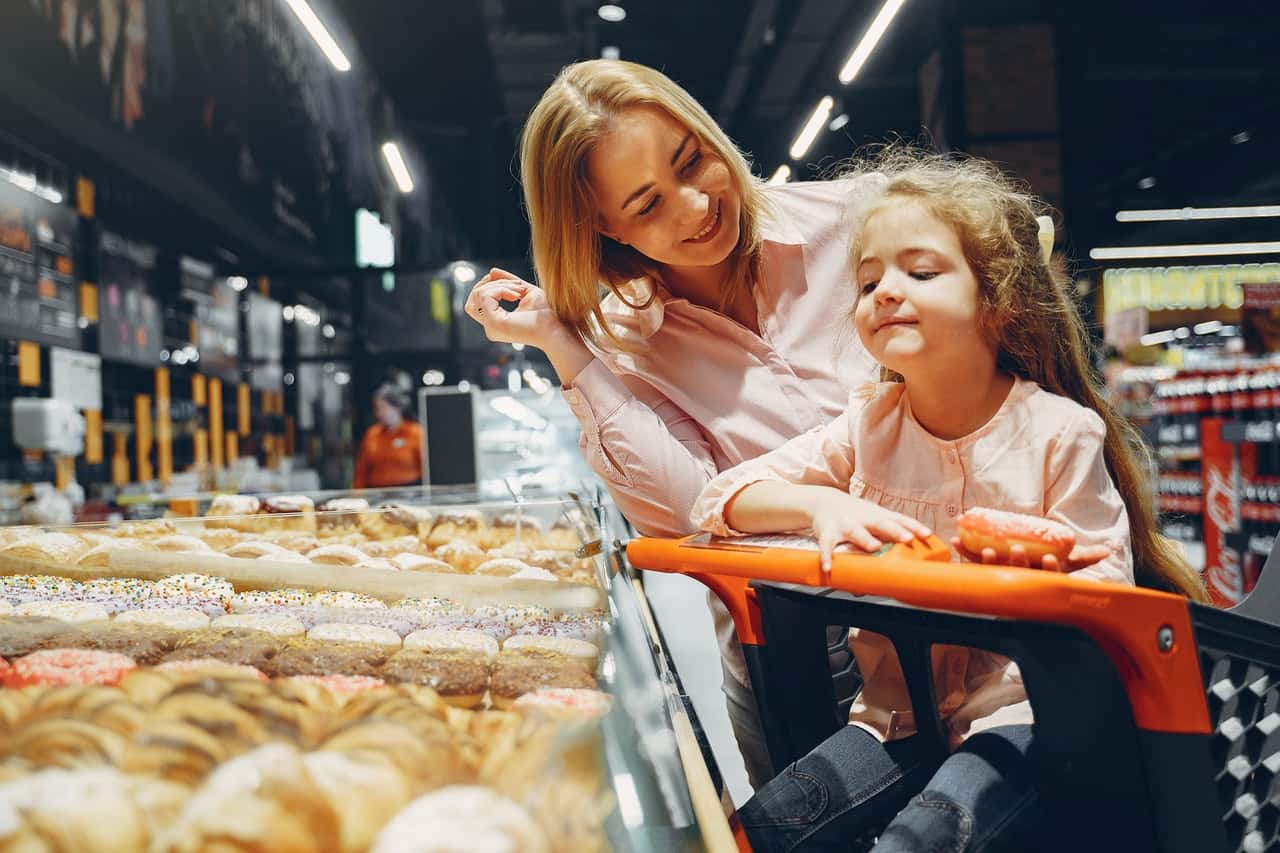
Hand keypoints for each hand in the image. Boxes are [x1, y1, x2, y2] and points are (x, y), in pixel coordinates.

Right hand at [464, 268, 565, 349]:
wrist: (557, 327)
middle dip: (491, 283)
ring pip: (479, 294)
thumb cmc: (547, 313)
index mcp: (497, 322)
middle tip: (515, 284)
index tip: (514, 284)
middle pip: (474, 299)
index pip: (479, 302)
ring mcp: (490, 327)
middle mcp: (491, 327)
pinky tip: (517, 295)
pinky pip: (485, 296)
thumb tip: (492, 271)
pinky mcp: (493, 323)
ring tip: (519, 290)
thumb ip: (508, 282)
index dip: (490, 286)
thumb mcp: (525, 292)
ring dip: (499, 285)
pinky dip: (500, 289)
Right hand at [808, 492, 931, 574]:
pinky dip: (827, 556)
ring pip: (856, 531)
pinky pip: (827, 545)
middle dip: (895, 530)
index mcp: (877, 516)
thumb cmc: (855, 514)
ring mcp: (845, 524)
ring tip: (874, 547)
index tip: (927, 535)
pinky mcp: (827, 532)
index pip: (899, 519)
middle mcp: (863, 519)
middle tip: (907, 538)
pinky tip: (829, 568)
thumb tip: (914, 553)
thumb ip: (892, 532)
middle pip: (881, 523)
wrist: (824, 501)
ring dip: (865, 539)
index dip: (914, 526)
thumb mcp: (875, 517)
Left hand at [950, 537, 1113, 572]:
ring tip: (986, 551)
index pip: (1049, 576)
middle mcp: (1021, 580)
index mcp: (1043, 578)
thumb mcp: (1067, 564)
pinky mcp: (983, 574)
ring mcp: (1001, 577)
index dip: (1049, 569)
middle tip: (1016, 550)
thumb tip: (1110, 551)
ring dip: (989, 561)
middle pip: (1020, 573)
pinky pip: (972, 564)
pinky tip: (955, 542)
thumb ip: (1086, 557)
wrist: (1020, 580)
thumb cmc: (1046, 570)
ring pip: (994, 571)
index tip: (1050, 559)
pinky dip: (963, 552)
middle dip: (1018, 562)